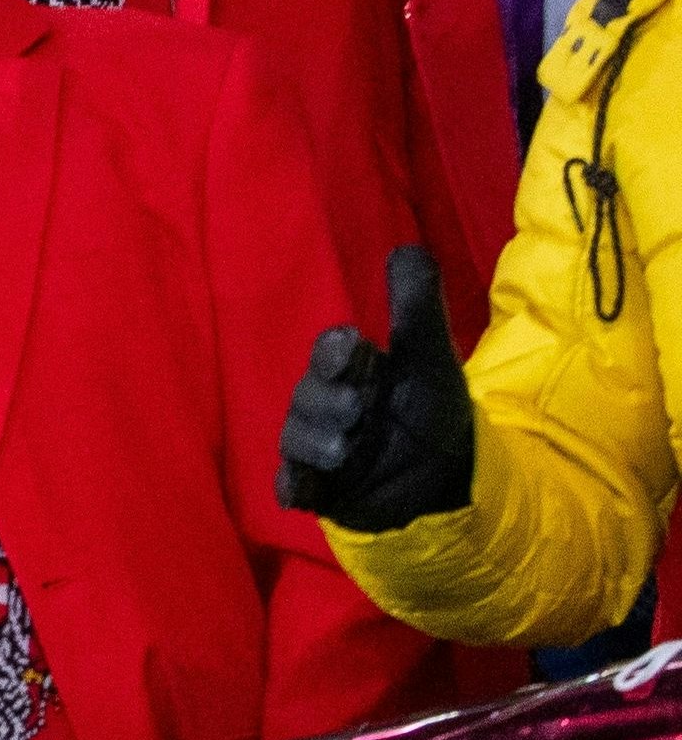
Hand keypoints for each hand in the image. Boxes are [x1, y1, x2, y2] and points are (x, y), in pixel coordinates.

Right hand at [278, 245, 476, 532]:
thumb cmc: (432, 411)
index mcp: (351, 372)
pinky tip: (297, 491)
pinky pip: (292, 484)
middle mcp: (326, 406)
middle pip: (307, 396)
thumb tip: (407, 248)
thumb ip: (418, 307)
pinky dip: (292, 486)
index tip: (352, 347)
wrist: (447, 480)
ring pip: (296, 438)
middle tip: (358, 410)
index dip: (335, 352)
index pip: (330, 354)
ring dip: (315, 441)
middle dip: (328, 401)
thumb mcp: (431, 358)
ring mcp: (317, 448)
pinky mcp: (318, 489)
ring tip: (344, 451)